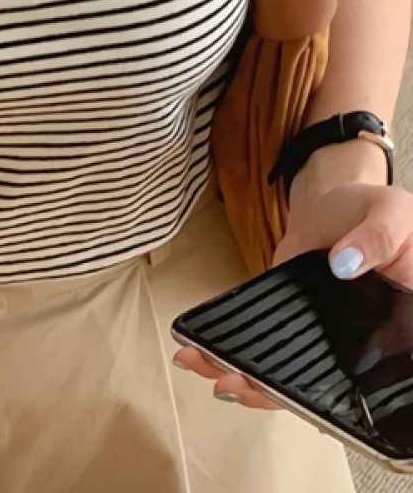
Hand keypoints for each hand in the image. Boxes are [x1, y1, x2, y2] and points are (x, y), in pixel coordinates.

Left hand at [173, 142, 412, 409]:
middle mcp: (362, 344)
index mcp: (398, 326)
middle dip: (278, 393)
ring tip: (212, 374)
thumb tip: (346, 263)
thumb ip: (378, 236)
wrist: (332, 203)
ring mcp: (322, 338)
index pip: (378, 374)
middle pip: (324, 385)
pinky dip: (234, 356)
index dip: (342, 390)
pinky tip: (203, 354)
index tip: (299, 391)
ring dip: (249, 382)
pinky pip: (266, 349)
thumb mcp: (389, 212)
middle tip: (239, 384)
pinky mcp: (289, 324)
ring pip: (289, 376)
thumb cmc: (368, 210)